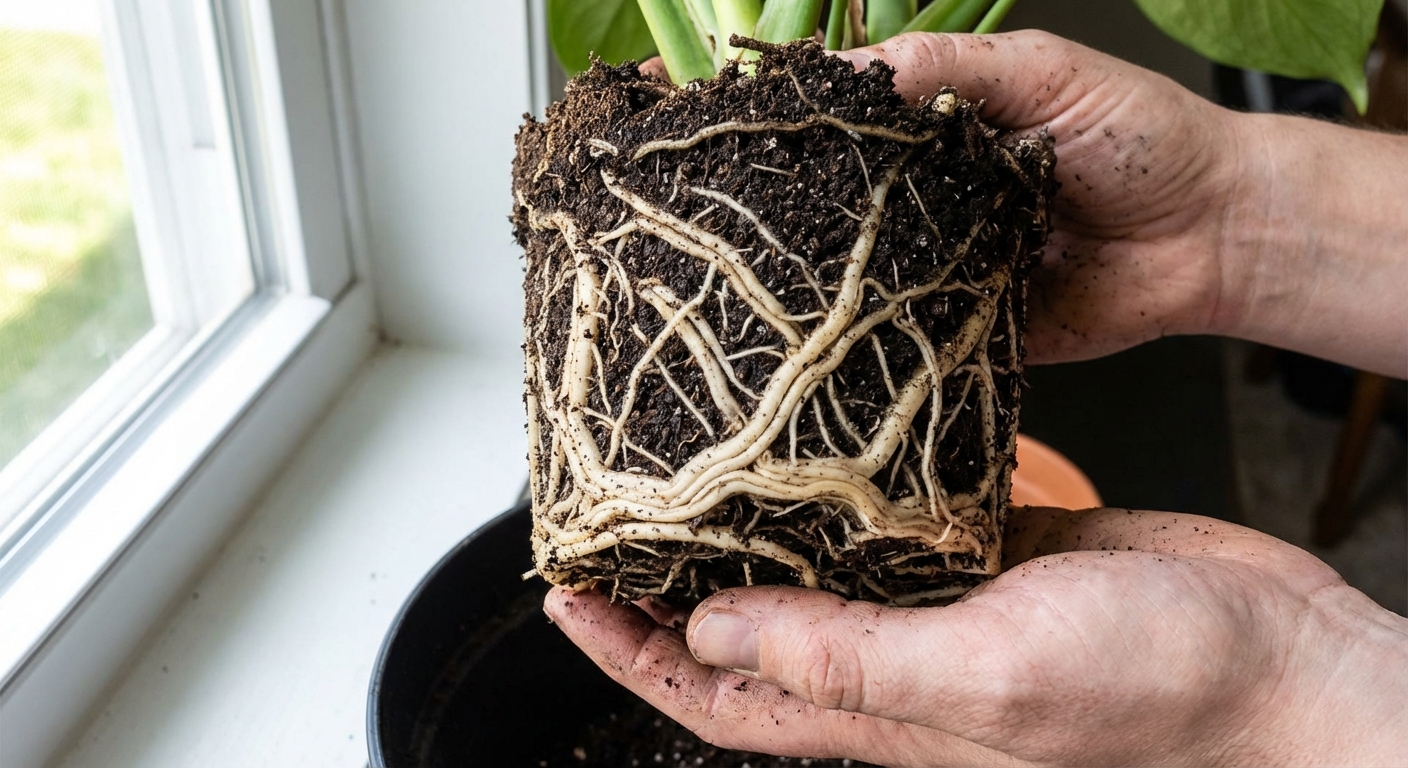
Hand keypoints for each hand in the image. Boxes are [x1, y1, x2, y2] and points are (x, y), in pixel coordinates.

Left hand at [544, 507, 1407, 765]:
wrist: (1275, 659)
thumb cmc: (1156, 696)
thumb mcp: (981, 683)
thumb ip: (844, 661)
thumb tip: (713, 633)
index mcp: (874, 710)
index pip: (711, 688)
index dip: (627, 648)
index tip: (567, 590)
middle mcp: (891, 662)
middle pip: (744, 624)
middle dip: (669, 576)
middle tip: (612, 509)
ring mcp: (938, 603)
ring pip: (810, 566)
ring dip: (745, 524)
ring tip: (689, 461)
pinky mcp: (988, 550)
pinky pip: (892, 519)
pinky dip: (842, 485)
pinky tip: (814, 439)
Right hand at [832, 32, 1407, 374]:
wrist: (1217, 232)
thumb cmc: (1145, 137)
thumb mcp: (1042, 72)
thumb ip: (947, 67)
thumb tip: (847, 71)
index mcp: (944, 135)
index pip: (858, 135)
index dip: (817, 137)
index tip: (770, 141)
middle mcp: (937, 202)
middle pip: (856, 211)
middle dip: (823, 215)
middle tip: (781, 217)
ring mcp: (952, 268)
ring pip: (879, 278)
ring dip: (856, 278)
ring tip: (815, 273)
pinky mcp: (975, 329)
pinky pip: (924, 336)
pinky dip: (903, 333)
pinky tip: (873, 324)